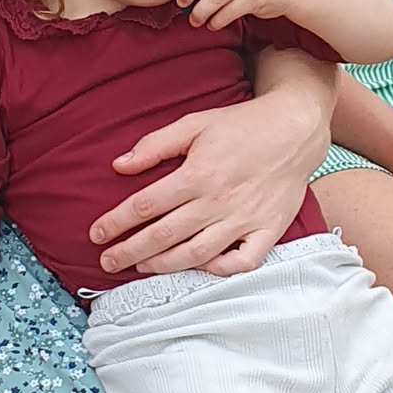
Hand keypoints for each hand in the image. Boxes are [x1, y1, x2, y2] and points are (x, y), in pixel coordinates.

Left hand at [92, 85, 328, 276]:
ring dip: (164, 264)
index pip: (145, 205)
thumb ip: (155, 145)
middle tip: (107, 262)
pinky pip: (243, 261)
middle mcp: (219, 201)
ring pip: (197, 254)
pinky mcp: (268, 229)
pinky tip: (199, 267)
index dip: (116, 222)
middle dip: (130, 252)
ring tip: (141, 266)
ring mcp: (245, 219)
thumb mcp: (194, 123)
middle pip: (164, 235)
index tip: (96, 234)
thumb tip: (119, 165)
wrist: (296, 128)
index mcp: (198, 174)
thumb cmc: (242, 125)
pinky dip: (220, 269)